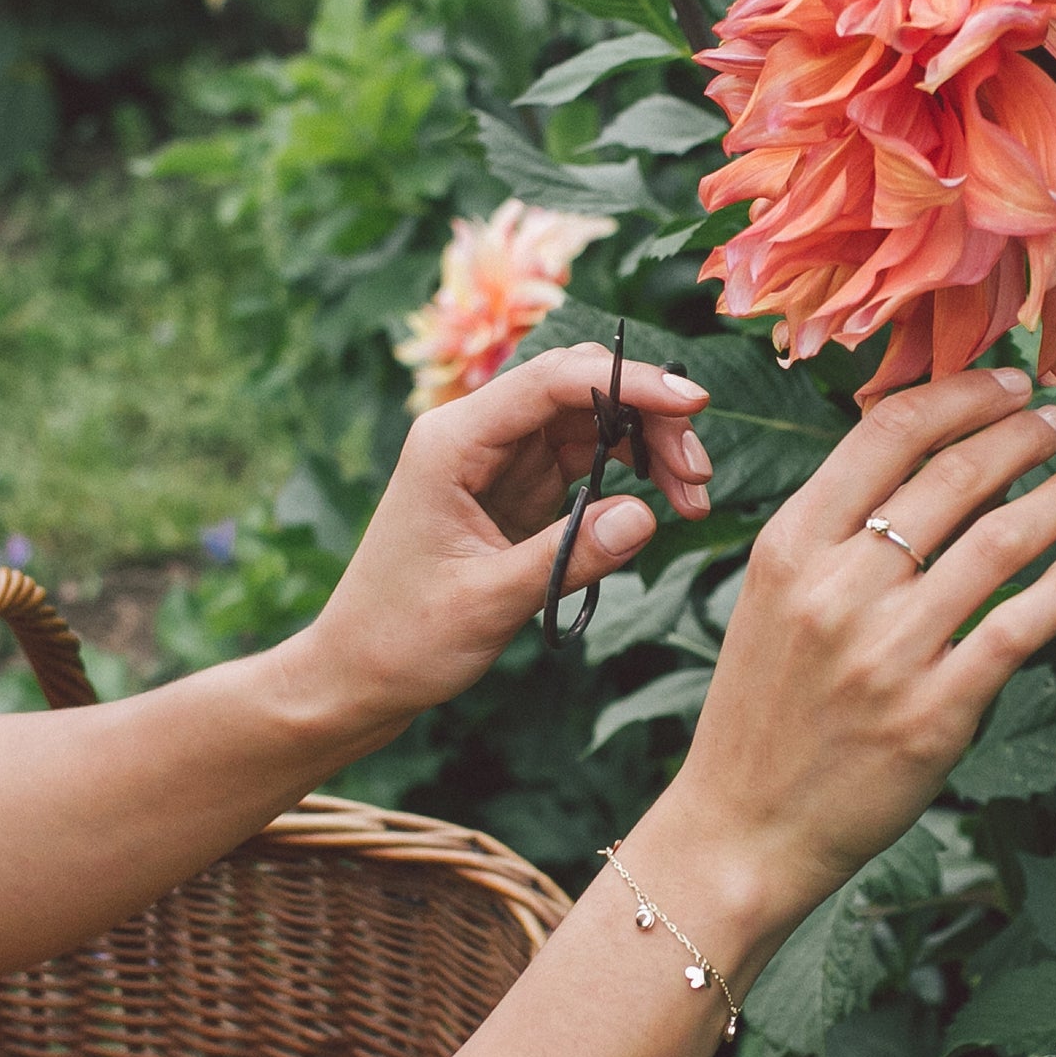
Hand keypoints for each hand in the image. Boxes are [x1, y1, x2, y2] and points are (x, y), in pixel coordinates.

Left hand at [298, 343, 713, 729]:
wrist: (357, 675)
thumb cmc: (403, 639)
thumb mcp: (487, 603)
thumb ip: (567, 557)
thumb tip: (647, 517)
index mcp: (451, 441)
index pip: (553, 381)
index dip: (630, 383)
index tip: (694, 406)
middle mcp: (474, 435)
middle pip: (580, 391)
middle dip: (650, 419)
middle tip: (698, 479)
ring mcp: (497, 461)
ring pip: (592, 424)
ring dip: (648, 449)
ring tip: (693, 499)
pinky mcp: (515, 491)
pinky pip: (585, 463)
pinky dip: (629, 478)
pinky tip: (660, 508)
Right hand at [657, 369, 1055, 955]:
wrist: (742, 827)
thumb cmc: (761, 712)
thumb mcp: (770, 600)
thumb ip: (832, 535)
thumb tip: (923, 461)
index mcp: (787, 548)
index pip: (886, 434)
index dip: (963, 395)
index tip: (1010, 384)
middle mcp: (835, 590)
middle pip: (952, 477)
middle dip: (1022, 435)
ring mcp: (886, 652)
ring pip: (997, 543)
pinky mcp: (933, 713)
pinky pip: (1020, 628)